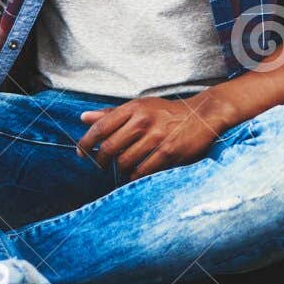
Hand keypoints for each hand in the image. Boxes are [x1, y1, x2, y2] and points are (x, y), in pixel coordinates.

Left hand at [77, 90, 242, 179]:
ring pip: (124, 162)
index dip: (85, 142)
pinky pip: (142, 171)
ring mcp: (157, 137)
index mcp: (134, 107)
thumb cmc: (167, 112)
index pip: (101, 126)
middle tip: (100, 166)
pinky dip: (135, 176)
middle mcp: (144, 120)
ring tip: (123, 169)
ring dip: (119, 170)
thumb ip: (112, 114)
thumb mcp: (140, 107)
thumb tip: (83, 118)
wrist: (203, 115)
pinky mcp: (168, 152)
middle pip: (109, 148)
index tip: (81, 152)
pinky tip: (136, 173)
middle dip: (100, 162)